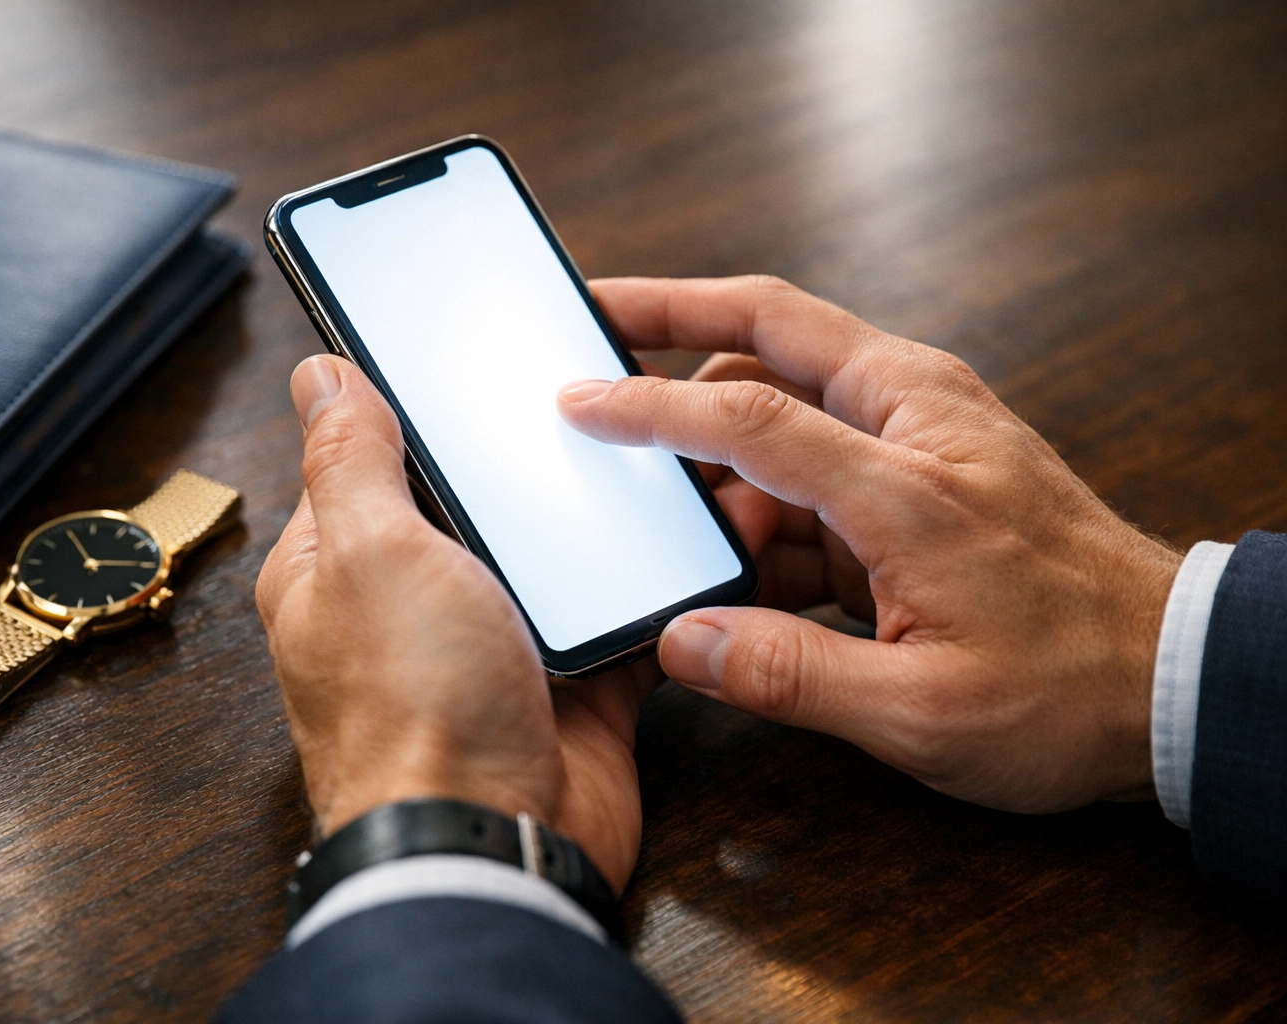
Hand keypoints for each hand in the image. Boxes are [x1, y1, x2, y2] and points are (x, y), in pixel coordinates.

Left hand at [256, 355, 657, 889]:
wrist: (496, 841)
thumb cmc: (410, 711)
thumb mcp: (368, 551)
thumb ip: (350, 458)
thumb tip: (320, 373)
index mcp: (339, 564)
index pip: (372, 455)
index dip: (418, 403)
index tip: (474, 352)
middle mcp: (415, 601)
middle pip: (475, 499)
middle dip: (525, 456)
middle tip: (589, 385)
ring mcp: (496, 642)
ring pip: (553, 551)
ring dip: (594, 515)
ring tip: (651, 439)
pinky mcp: (571, 680)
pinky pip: (615, 613)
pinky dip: (648, 582)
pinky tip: (684, 529)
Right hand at [561, 276, 1182, 812]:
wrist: (1169, 678)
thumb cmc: (1068, 691)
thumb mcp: (922, 713)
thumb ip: (789, 675)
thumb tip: (682, 642)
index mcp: (913, 481)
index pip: (749, 413)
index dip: (649, 404)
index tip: (575, 397)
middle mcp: (920, 424)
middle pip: (772, 333)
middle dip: (674, 318)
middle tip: (593, 325)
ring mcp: (925, 435)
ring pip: (787, 399)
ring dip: (720, 445)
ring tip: (672, 522)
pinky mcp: (923, 468)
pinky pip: (817, 455)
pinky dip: (763, 489)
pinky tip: (738, 555)